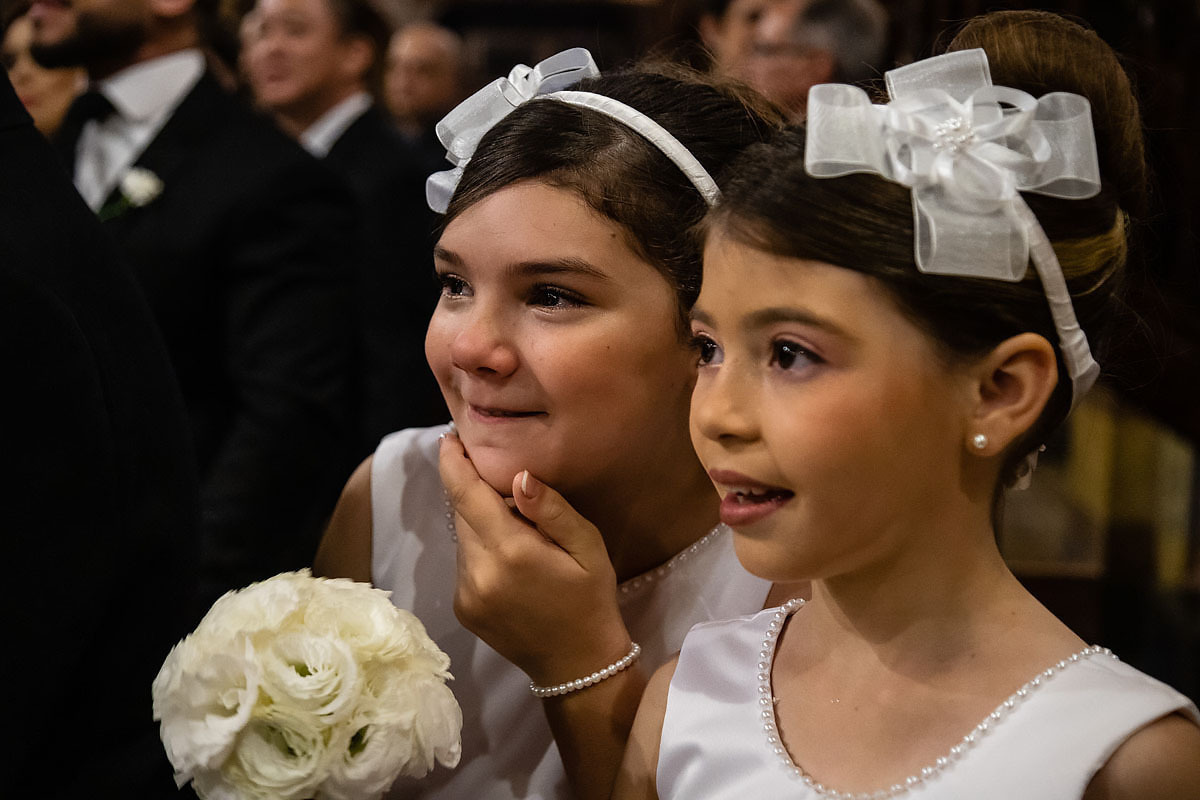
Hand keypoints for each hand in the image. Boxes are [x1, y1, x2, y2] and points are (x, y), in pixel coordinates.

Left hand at [438, 434, 633, 685]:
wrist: (577, 666)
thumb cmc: (590, 600)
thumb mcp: (587, 548)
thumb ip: (551, 510)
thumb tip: (519, 476)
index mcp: (510, 552)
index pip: (467, 495)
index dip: (453, 462)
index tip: (449, 437)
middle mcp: (478, 572)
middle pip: (462, 512)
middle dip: (475, 491)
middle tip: (500, 478)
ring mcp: (465, 593)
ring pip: (462, 537)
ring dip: (481, 523)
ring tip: (517, 529)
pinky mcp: (462, 608)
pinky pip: (465, 562)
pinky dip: (481, 549)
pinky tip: (510, 561)